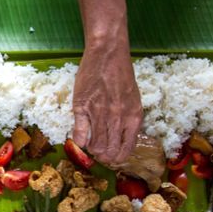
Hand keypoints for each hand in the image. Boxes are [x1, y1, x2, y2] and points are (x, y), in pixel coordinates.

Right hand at [72, 42, 142, 163]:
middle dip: (104, 156)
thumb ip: (128, 122)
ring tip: (91, 144)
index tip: (111, 157)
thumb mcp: (133, 101)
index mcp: (133, 118)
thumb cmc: (121, 76)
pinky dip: (79, 140)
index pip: (125, 150)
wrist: (107, 54)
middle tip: (99, 153)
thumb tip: (120, 143)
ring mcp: (99, 113)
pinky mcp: (82, 107)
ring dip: (92, 149)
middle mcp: (118, 118)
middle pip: (109, 151)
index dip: (117, 158)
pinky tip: (80, 138)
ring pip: (95, 146)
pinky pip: (80, 134)